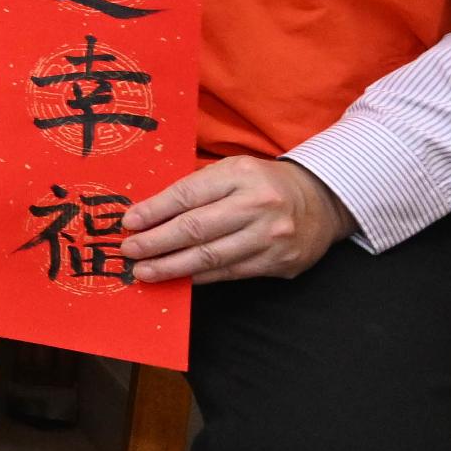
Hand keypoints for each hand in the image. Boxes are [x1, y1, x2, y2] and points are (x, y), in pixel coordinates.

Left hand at [120, 156, 353, 283]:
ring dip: (172, 267)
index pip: (187, 195)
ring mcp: (271, 237)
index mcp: (240, 175)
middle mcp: (257, 206)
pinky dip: (200, 277)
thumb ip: (196, 188)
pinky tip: (178, 279)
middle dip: (156, 243)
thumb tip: (149, 213)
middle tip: (129, 251)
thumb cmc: (262, 184)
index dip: (154, 211)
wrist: (321, 201)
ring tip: (145, 272)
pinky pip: (230, 273)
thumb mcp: (232, 171)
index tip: (129, 223)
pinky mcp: (279, 263)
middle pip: (196, 229)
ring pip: (212, 257)